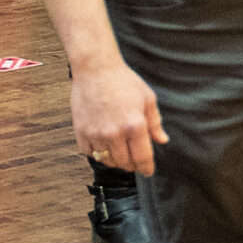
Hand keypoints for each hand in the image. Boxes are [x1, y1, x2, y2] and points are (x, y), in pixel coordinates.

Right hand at [74, 57, 166, 176]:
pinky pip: (89, 153)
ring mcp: (95, 134)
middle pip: (124, 163)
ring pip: (107, 160)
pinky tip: (105, 148)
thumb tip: (162, 140)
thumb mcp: (148, 99)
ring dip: (116, 161)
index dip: (147, 168)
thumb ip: (155, 123)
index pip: (142, 157)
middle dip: (133, 166)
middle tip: (136, 163)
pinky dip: (98, 154)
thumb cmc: (124, 82)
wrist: (96, 70)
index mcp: (134, 125)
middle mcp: (114, 133)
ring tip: (122, 155)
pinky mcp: (80, 132)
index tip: (148, 172)